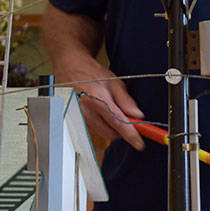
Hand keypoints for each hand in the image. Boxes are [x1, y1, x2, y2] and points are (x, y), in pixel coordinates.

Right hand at [43, 5, 144, 149]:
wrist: (70, 67)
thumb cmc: (91, 72)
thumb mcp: (114, 81)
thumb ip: (126, 100)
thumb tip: (137, 115)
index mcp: (98, 99)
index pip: (118, 123)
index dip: (131, 135)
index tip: (139, 143)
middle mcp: (86, 111)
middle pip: (110, 133)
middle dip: (122, 130)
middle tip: (129, 119)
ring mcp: (79, 116)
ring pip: (102, 133)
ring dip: (112, 127)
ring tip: (112, 110)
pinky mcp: (75, 119)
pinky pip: (94, 129)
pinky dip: (103, 125)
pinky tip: (103, 112)